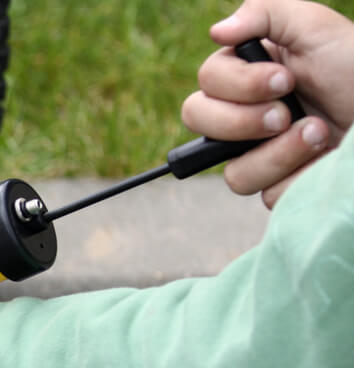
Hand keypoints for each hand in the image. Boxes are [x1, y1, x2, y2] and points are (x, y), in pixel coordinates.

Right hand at [181, 0, 353, 206]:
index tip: (284, 81)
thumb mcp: (315, 29)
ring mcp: (259, 156)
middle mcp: (244, 117)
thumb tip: (217, 30)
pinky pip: (267, 194)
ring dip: (279, 153)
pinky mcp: (280, 186)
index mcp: (247, 77)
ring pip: (234, 172)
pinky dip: (298, 176)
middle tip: (285, 114)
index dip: (238, 86)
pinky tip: (322, 160)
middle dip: (243, 122)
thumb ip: (264, 14)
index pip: (206, 85)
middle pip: (200, 124)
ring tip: (319, 133)